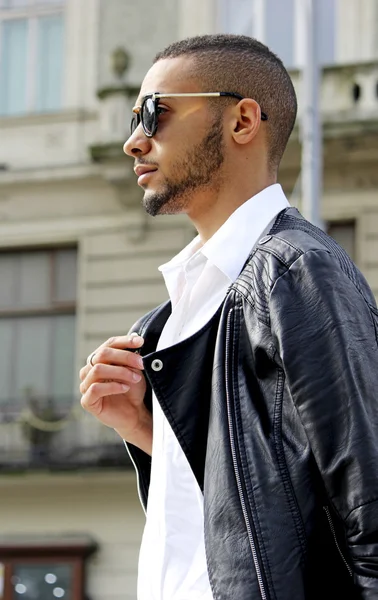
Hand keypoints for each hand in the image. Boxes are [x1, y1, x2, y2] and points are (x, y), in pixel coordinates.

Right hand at [79, 334, 151, 453]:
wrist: (133, 414)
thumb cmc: (132, 390)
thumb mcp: (134, 370)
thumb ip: (131, 358)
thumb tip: (135, 343)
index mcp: (99, 359)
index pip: (109, 344)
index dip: (124, 341)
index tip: (140, 341)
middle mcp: (89, 370)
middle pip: (102, 354)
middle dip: (125, 356)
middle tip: (141, 363)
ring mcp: (86, 385)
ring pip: (98, 369)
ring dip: (121, 372)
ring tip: (135, 378)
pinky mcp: (87, 401)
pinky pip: (96, 388)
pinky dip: (113, 386)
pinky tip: (125, 388)